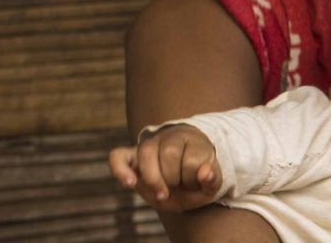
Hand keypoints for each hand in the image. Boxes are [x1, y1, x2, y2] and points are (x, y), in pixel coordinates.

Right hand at [108, 124, 223, 211]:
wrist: (181, 177)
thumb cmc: (195, 181)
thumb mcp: (210, 185)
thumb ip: (212, 180)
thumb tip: (205, 171)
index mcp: (195, 142)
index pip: (192, 159)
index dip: (193, 178)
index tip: (195, 184)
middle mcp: (171, 137)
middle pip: (169, 152)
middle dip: (174, 178)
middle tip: (178, 187)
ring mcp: (149, 145)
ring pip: (146, 151)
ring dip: (154, 178)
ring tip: (162, 194)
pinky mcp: (131, 157)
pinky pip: (118, 156)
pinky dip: (120, 170)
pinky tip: (130, 184)